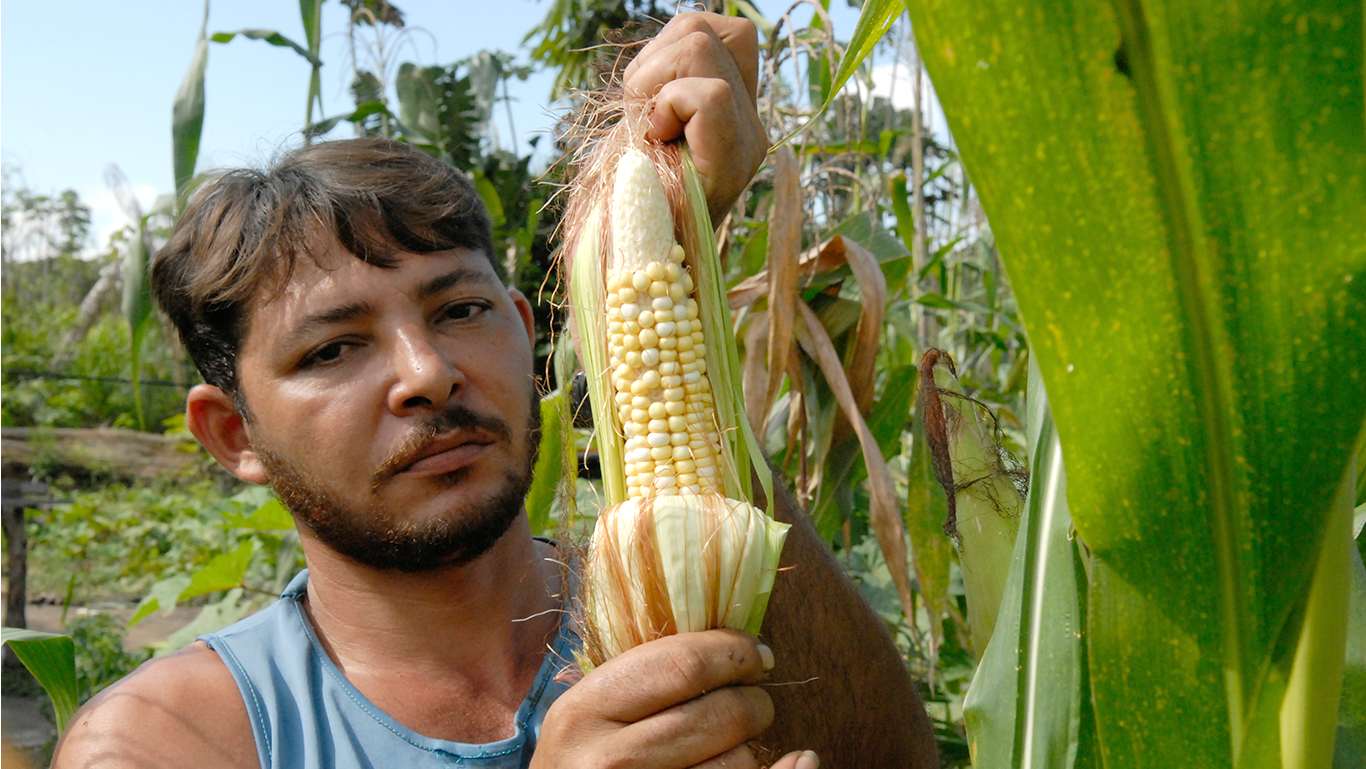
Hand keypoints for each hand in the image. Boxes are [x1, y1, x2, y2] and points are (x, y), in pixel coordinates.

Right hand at [532, 629, 815, 767]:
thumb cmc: (582, 762)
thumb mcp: (592, 714)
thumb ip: (647, 678)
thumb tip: (754, 655)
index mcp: (585, 711)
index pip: (683, 664)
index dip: (734, 653)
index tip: (756, 655)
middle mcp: (607, 760)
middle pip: (720, 714)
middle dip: (754, 702)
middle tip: (756, 702)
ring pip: (737, 762)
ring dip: (750, 748)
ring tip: (733, 744)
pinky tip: (788, 764)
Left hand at [623, 12, 767, 223]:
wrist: (633, 278)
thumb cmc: (627, 213)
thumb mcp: (639, 136)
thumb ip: (659, 90)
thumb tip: (667, 44)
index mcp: (732, 113)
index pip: (726, 31)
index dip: (672, 47)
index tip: (650, 103)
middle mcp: (751, 124)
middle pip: (707, 26)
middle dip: (655, 58)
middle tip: (644, 119)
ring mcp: (749, 141)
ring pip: (699, 44)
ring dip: (652, 81)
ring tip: (649, 132)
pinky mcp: (737, 162)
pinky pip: (705, 94)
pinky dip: (666, 107)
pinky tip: (657, 144)